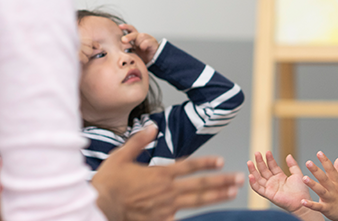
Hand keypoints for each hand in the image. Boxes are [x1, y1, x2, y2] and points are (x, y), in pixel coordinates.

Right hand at [92, 123, 242, 220]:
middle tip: (239, 180)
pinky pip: (180, 219)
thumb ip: (139, 141)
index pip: (189, 166)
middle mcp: (167, 190)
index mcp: (159, 173)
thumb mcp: (120, 156)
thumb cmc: (108, 182)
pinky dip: (194, 217)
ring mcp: (165, 207)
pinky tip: (207, 216)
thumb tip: (153, 126)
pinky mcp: (160, 220)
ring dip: (217, 196)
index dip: (206, 163)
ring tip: (233, 193)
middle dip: (222, 181)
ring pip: (197, 201)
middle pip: (200, 185)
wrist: (98, 206)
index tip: (221, 161)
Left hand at [119, 24, 158, 63]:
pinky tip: (143, 49)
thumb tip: (117, 46)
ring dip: (138, 43)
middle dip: (128, 36)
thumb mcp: (132, 51)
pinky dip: (143, 46)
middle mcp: (142, 36)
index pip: (131, 29)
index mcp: (136, 37)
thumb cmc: (142, 56)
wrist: (153, 61)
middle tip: (123, 40)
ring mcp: (148, 38)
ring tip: (139, 48)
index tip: (119, 26)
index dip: (125, 26)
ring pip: (140, 36)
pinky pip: (146, 42)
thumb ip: (127, 48)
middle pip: (134, 33)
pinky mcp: (153, 42)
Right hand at [248, 152, 316, 217]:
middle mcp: (273, 182)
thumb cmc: (301, 191)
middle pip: (264, 170)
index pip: (272, 166)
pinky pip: (258, 189)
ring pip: (258, 178)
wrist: (301, 201)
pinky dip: (253, 183)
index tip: (267, 152)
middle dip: (259, 162)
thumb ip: (293, 165)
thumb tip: (288, 155)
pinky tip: (251, 176)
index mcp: (280, 177)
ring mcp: (270, 188)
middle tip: (256, 153)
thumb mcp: (297, 174)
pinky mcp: (268, 194)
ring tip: (249, 162)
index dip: (269, 159)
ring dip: (253, 170)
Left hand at [300, 152, 337, 220]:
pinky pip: (318, 206)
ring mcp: (330, 199)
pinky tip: (303, 201)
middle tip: (308, 162)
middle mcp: (334, 189)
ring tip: (304, 178)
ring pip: (321, 191)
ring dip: (312, 184)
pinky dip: (311, 204)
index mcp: (337, 182)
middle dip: (316, 170)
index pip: (331, 169)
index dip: (325, 161)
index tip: (319, 153)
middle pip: (324, 178)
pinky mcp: (327, 209)